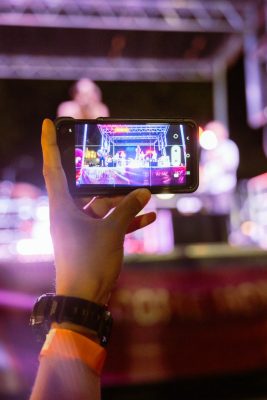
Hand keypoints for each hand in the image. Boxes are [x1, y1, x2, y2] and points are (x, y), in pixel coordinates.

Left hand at [41, 119, 155, 304]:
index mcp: (62, 207)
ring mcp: (81, 227)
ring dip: (123, 203)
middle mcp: (69, 214)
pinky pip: (110, 223)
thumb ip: (128, 209)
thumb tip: (143, 193)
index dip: (50, 143)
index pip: (53, 167)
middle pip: (87, 187)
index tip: (48, 123)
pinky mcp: (92, 239)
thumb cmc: (89, 263)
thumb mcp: (112, 231)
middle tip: (119, 166)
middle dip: (106, 180)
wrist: (85, 297)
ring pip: (103, 206)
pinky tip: (149, 217)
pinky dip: (127, 220)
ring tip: (146, 195)